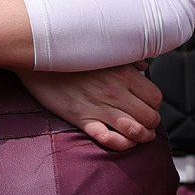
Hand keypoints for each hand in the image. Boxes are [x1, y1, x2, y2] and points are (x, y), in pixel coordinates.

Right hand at [21, 64, 160, 150]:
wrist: (38, 57)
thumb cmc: (71, 54)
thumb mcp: (104, 50)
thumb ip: (128, 58)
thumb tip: (144, 65)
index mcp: (123, 73)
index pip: (155, 97)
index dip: (155, 105)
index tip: (148, 106)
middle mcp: (115, 91)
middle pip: (150, 117)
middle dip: (151, 124)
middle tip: (146, 124)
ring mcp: (99, 107)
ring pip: (135, 131)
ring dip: (142, 137)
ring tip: (140, 136)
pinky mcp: (82, 119)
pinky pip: (108, 139)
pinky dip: (120, 144)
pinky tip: (122, 141)